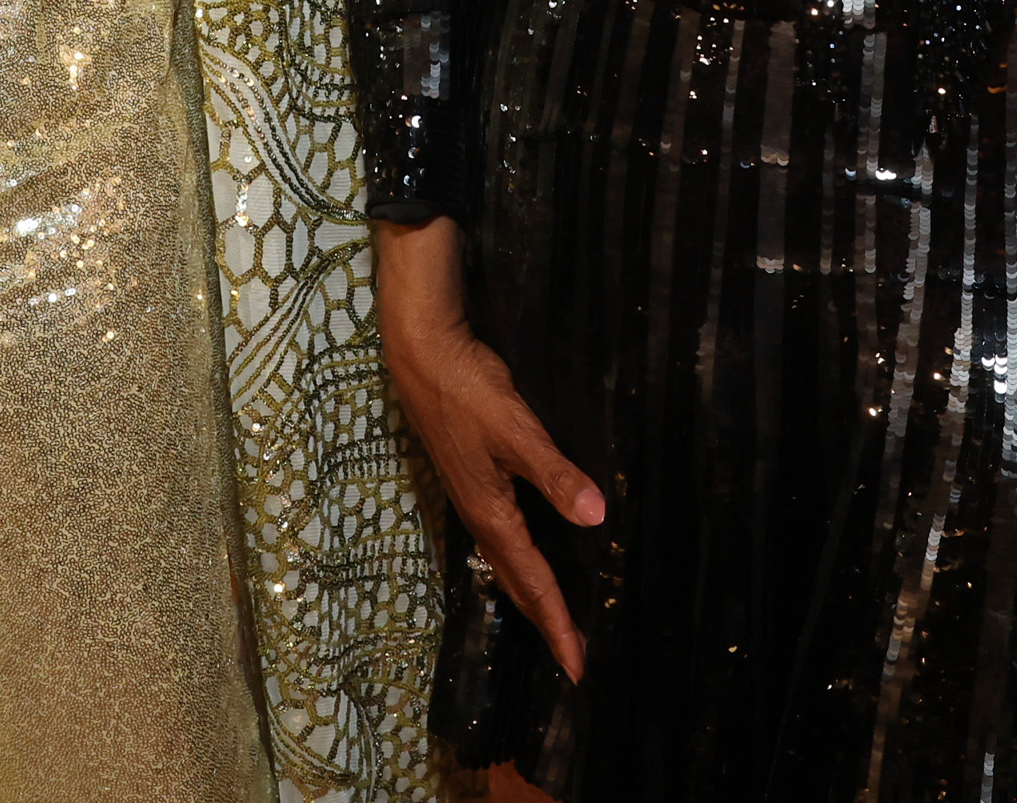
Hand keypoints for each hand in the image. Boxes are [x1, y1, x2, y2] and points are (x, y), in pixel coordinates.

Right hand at [374, 218, 602, 683]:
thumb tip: (597, 519)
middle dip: (544, 620)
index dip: (557, 624)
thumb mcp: (517, 429)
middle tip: (571, 657)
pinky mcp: (468, 475)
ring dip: (530, 592)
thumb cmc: (467, 388)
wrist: (419, 350)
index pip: (533, 581)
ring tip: (552, 618)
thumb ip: (555, 473)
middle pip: (515, 582)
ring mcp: (470, 495)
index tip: (578, 666)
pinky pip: (499, 536)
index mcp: (492, 512)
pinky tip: (526, 550)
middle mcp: (479, 514)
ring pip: (505, 561)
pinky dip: (518, 559)